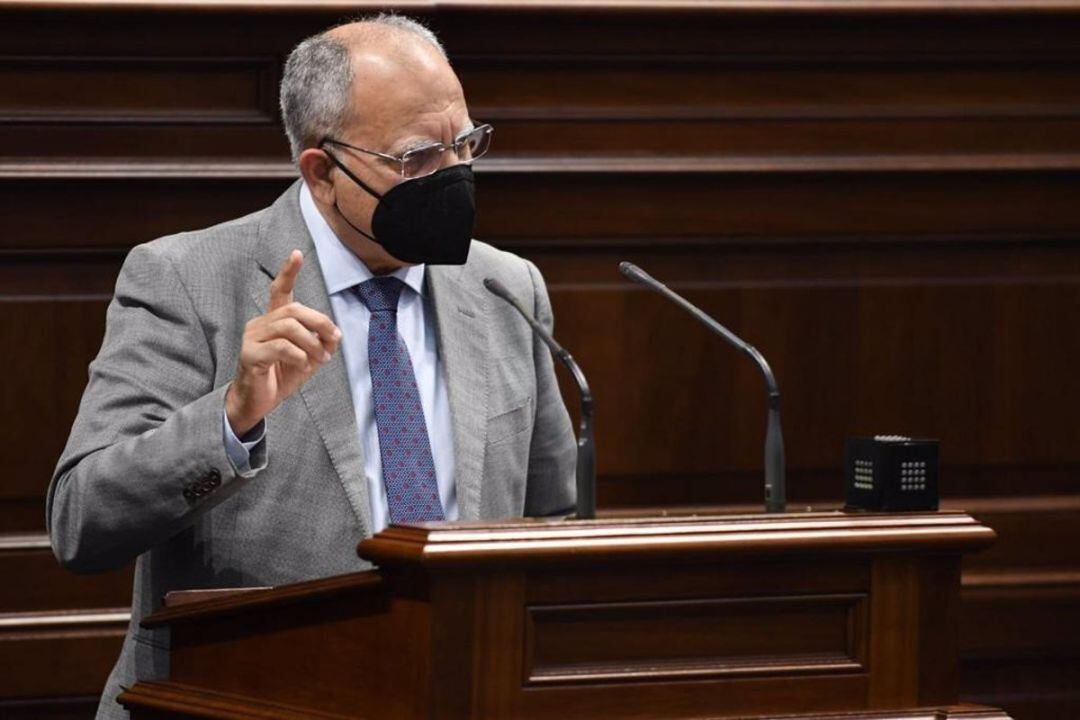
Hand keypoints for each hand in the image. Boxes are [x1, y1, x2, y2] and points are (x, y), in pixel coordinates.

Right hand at [225, 250, 341, 435]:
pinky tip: (304, 366)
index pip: (279, 291)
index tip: (297, 254)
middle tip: (334, 339)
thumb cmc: (279, 377)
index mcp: (273, 321)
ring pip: (289, 328)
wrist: (257, 402)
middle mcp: (260, 324)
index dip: (288, 272)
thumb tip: (334, 336)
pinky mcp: (250, 355)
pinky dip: (300, 356)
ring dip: (312, 343)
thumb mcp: (307, 359)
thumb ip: (320, 345)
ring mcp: (252, 338)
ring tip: (321, 359)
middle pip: (293, 310)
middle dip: (320, 322)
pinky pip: (281, 348)